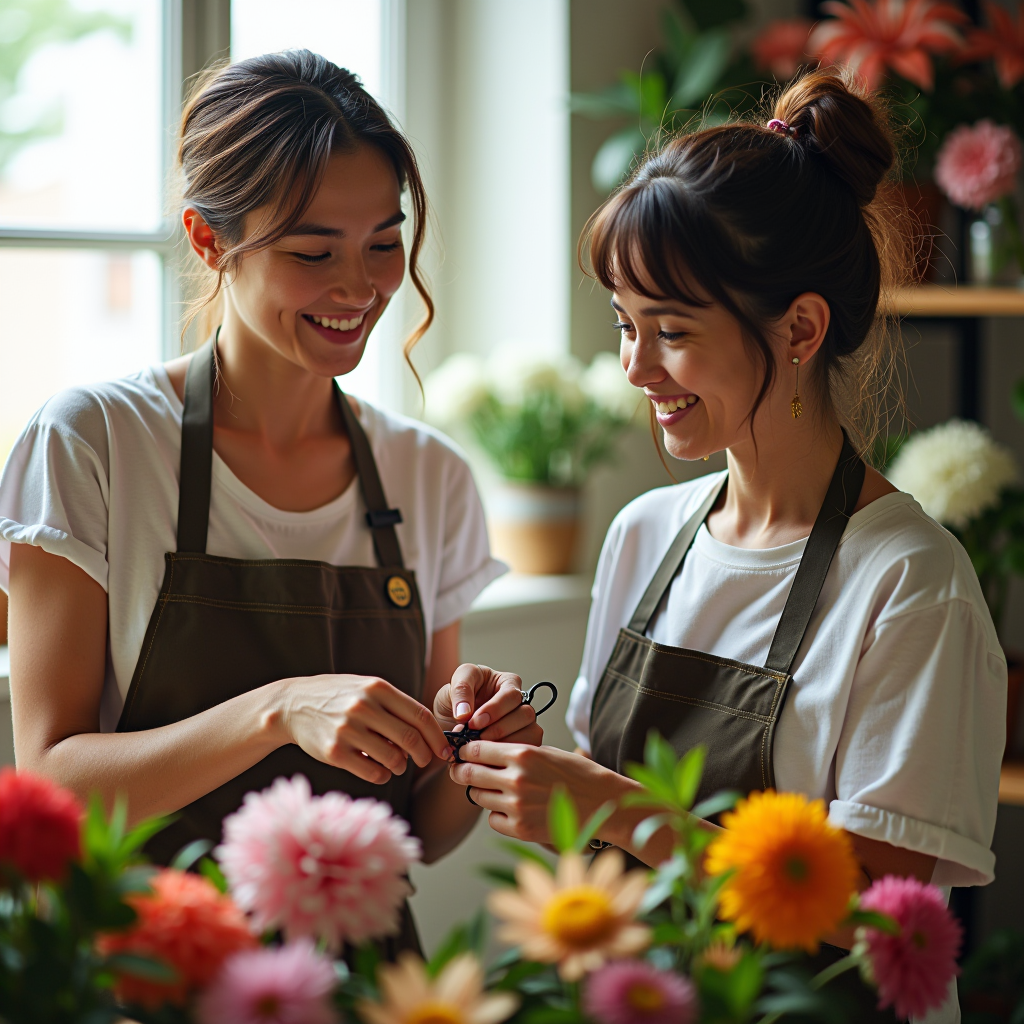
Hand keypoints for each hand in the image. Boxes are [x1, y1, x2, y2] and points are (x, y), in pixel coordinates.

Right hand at [275, 674, 451, 784]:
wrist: (292, 705)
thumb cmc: (338, 697)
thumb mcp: (366, 688)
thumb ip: (395, 705)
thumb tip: (429, 733)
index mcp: (377, 688)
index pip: (420, 715)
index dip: (437, 736)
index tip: (444, 749)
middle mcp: (363, 707)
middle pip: (410, 739)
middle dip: (424, 755)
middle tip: (425, 760)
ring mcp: (347, 730)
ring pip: (393, 758)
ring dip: (401, 766)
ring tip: (397, 762)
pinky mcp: (334, 752)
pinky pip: (372, 772)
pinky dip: (382, 775)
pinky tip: (379, 769)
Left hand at [434, 664, 542, 745]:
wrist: (449, 724)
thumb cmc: (455, 700)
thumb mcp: (453, 686)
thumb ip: (460, 691)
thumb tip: (465, 713)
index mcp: (508, 683)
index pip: (511, 695)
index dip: (494, 710)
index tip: (474, 722)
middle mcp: (521, 703)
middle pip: (525, 714)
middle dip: (500, 728)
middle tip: (477, 737)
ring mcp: (524, 724)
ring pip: (530, 732)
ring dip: (505, 743)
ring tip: (482, 749)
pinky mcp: (524, 742)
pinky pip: (527, 749)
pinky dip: (508, 755)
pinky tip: (489, 758)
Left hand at [448, 740, 629, 843]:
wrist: (601, 803)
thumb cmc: (575, 774)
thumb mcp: (544, 752)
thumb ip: (513, 752)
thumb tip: (481, 753)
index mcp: (523, 754)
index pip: (476, 750)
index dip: (464, 751)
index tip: (460, 753)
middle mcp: (516, 779)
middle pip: (470, 774)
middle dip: (461, 771)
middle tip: (459, 770)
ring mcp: (517, 806)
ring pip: (478, 797)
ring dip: (482, 792)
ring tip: (496, 789)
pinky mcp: (521, 829)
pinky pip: (493, 819)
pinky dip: (497, 814)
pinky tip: (512, 808)